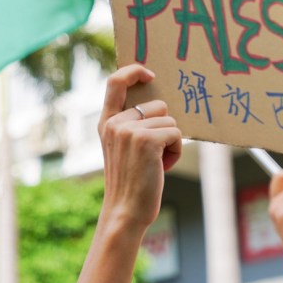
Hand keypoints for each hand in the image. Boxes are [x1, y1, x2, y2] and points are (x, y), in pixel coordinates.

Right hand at [97, 65, 181, 233]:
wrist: (125, 211)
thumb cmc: (130, 183)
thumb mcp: (121, 149)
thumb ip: (130, 126)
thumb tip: (160, 106)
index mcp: (106, 123)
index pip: (115, 81)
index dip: (134, 71)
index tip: (150, 75)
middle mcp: (115, 123)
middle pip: (158, 106)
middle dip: (164, 128)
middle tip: (153, 155)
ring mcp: (129, 130)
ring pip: (170, 121)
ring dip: (171, 143)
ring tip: (155, 164)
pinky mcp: (147, 140)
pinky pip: (176, 134)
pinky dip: (176, 152)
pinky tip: (162, 167)